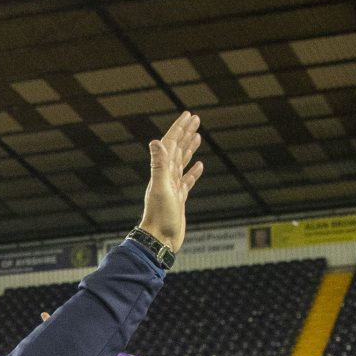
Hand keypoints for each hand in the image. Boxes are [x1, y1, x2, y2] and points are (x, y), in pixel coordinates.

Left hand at [135, 111, 204, 249]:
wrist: (159, 240)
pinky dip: (193, 172)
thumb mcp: (161, 188)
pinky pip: (187, 181)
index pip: (171, 144)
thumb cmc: (160, 217)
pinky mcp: (179, 199)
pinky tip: (199, 166)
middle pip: (177, 149)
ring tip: (197, 136)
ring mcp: (173, 187)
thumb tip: (156, 141)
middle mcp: (166, 176)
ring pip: (182, 162)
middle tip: (195, 119)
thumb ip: (158, 164)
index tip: (188, 115)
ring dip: (189, 148)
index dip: (179, 129)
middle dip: (185, 133)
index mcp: (161, 171)